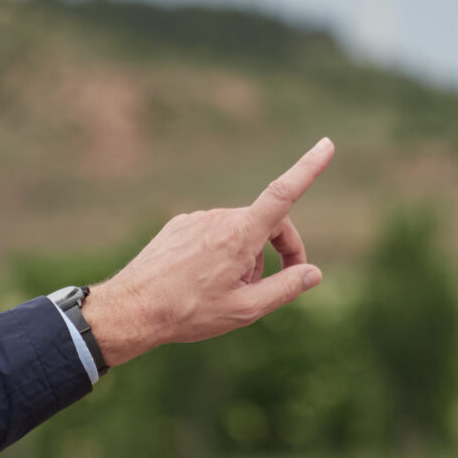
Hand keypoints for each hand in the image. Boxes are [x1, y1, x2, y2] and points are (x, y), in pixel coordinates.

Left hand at [81, 138, 332, 367]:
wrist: (130, 311)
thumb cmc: (187, 313)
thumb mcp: (245, 310)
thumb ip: (285, 288)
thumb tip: (313, 273)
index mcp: (239, 235)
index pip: (283, 195)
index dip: (308, 169)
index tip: (326, 144)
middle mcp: (218, 219)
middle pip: (266, 224)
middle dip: (280, 250)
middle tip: (278, 284)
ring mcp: (196, 219)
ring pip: (238, 232)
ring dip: (247, 257)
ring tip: (229, 291)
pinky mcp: (178, 225)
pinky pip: (212, 234)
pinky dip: (221, 252)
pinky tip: (204, 281)